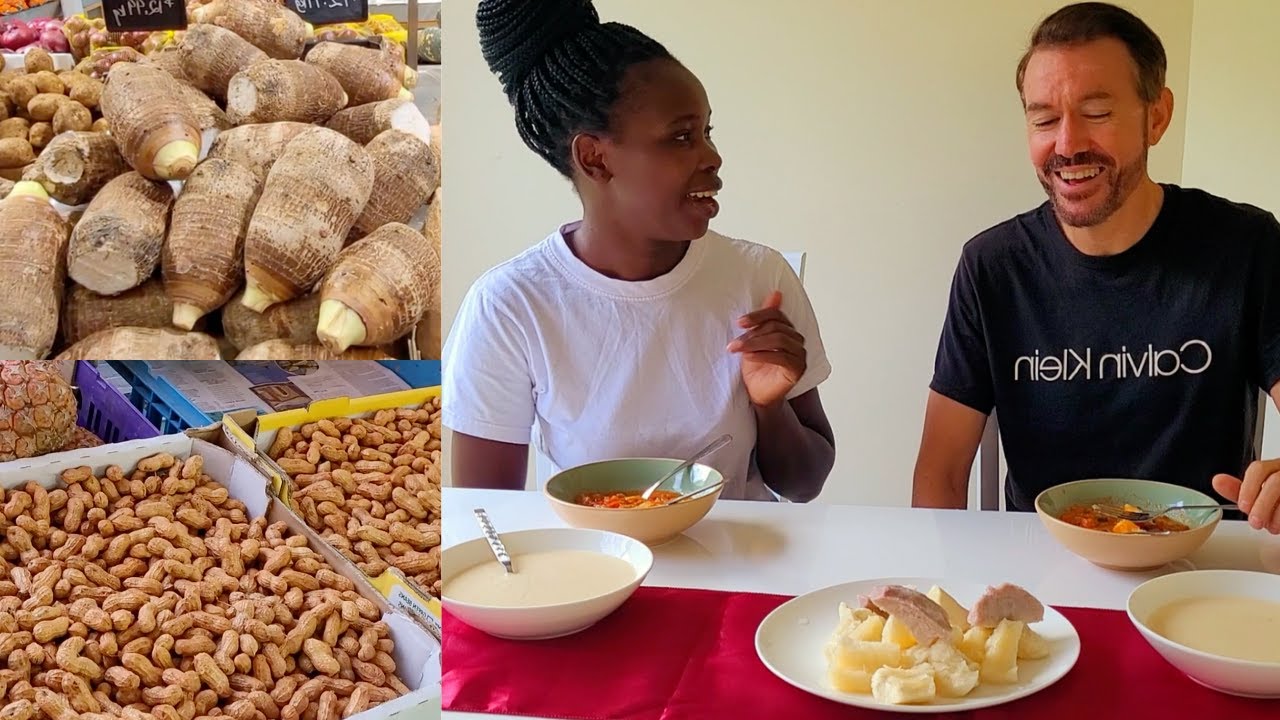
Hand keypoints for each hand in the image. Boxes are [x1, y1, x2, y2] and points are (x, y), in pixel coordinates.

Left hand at [728, 290, 805, 407]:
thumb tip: (776, 294)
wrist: (757, 393)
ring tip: (737, 349)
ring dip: (754, 343)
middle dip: (752, 333)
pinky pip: (781, 356)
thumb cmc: (756, 368)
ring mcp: (800, 355)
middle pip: (776, 327)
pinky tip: (749, 357)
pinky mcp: (798, 369)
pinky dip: (762, 355)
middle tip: (734, 343)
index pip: (776, 314)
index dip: (758, 316)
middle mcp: (797, 340)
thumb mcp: (754, 339)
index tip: (740, 322)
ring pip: (778, 339)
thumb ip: (764, 318)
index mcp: (788, 330)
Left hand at [1214, 459, 1279, 533]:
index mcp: (1274, 468)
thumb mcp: (1258, 496)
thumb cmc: (1277, 503)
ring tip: (1271, 526)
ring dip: (1277, 514)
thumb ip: (1239, 490)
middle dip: (1262, 504)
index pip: (1258, 469)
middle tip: (1255, 522)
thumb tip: (1218, 481)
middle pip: (1275, 481)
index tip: (1243, 506)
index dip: (1248, 488)